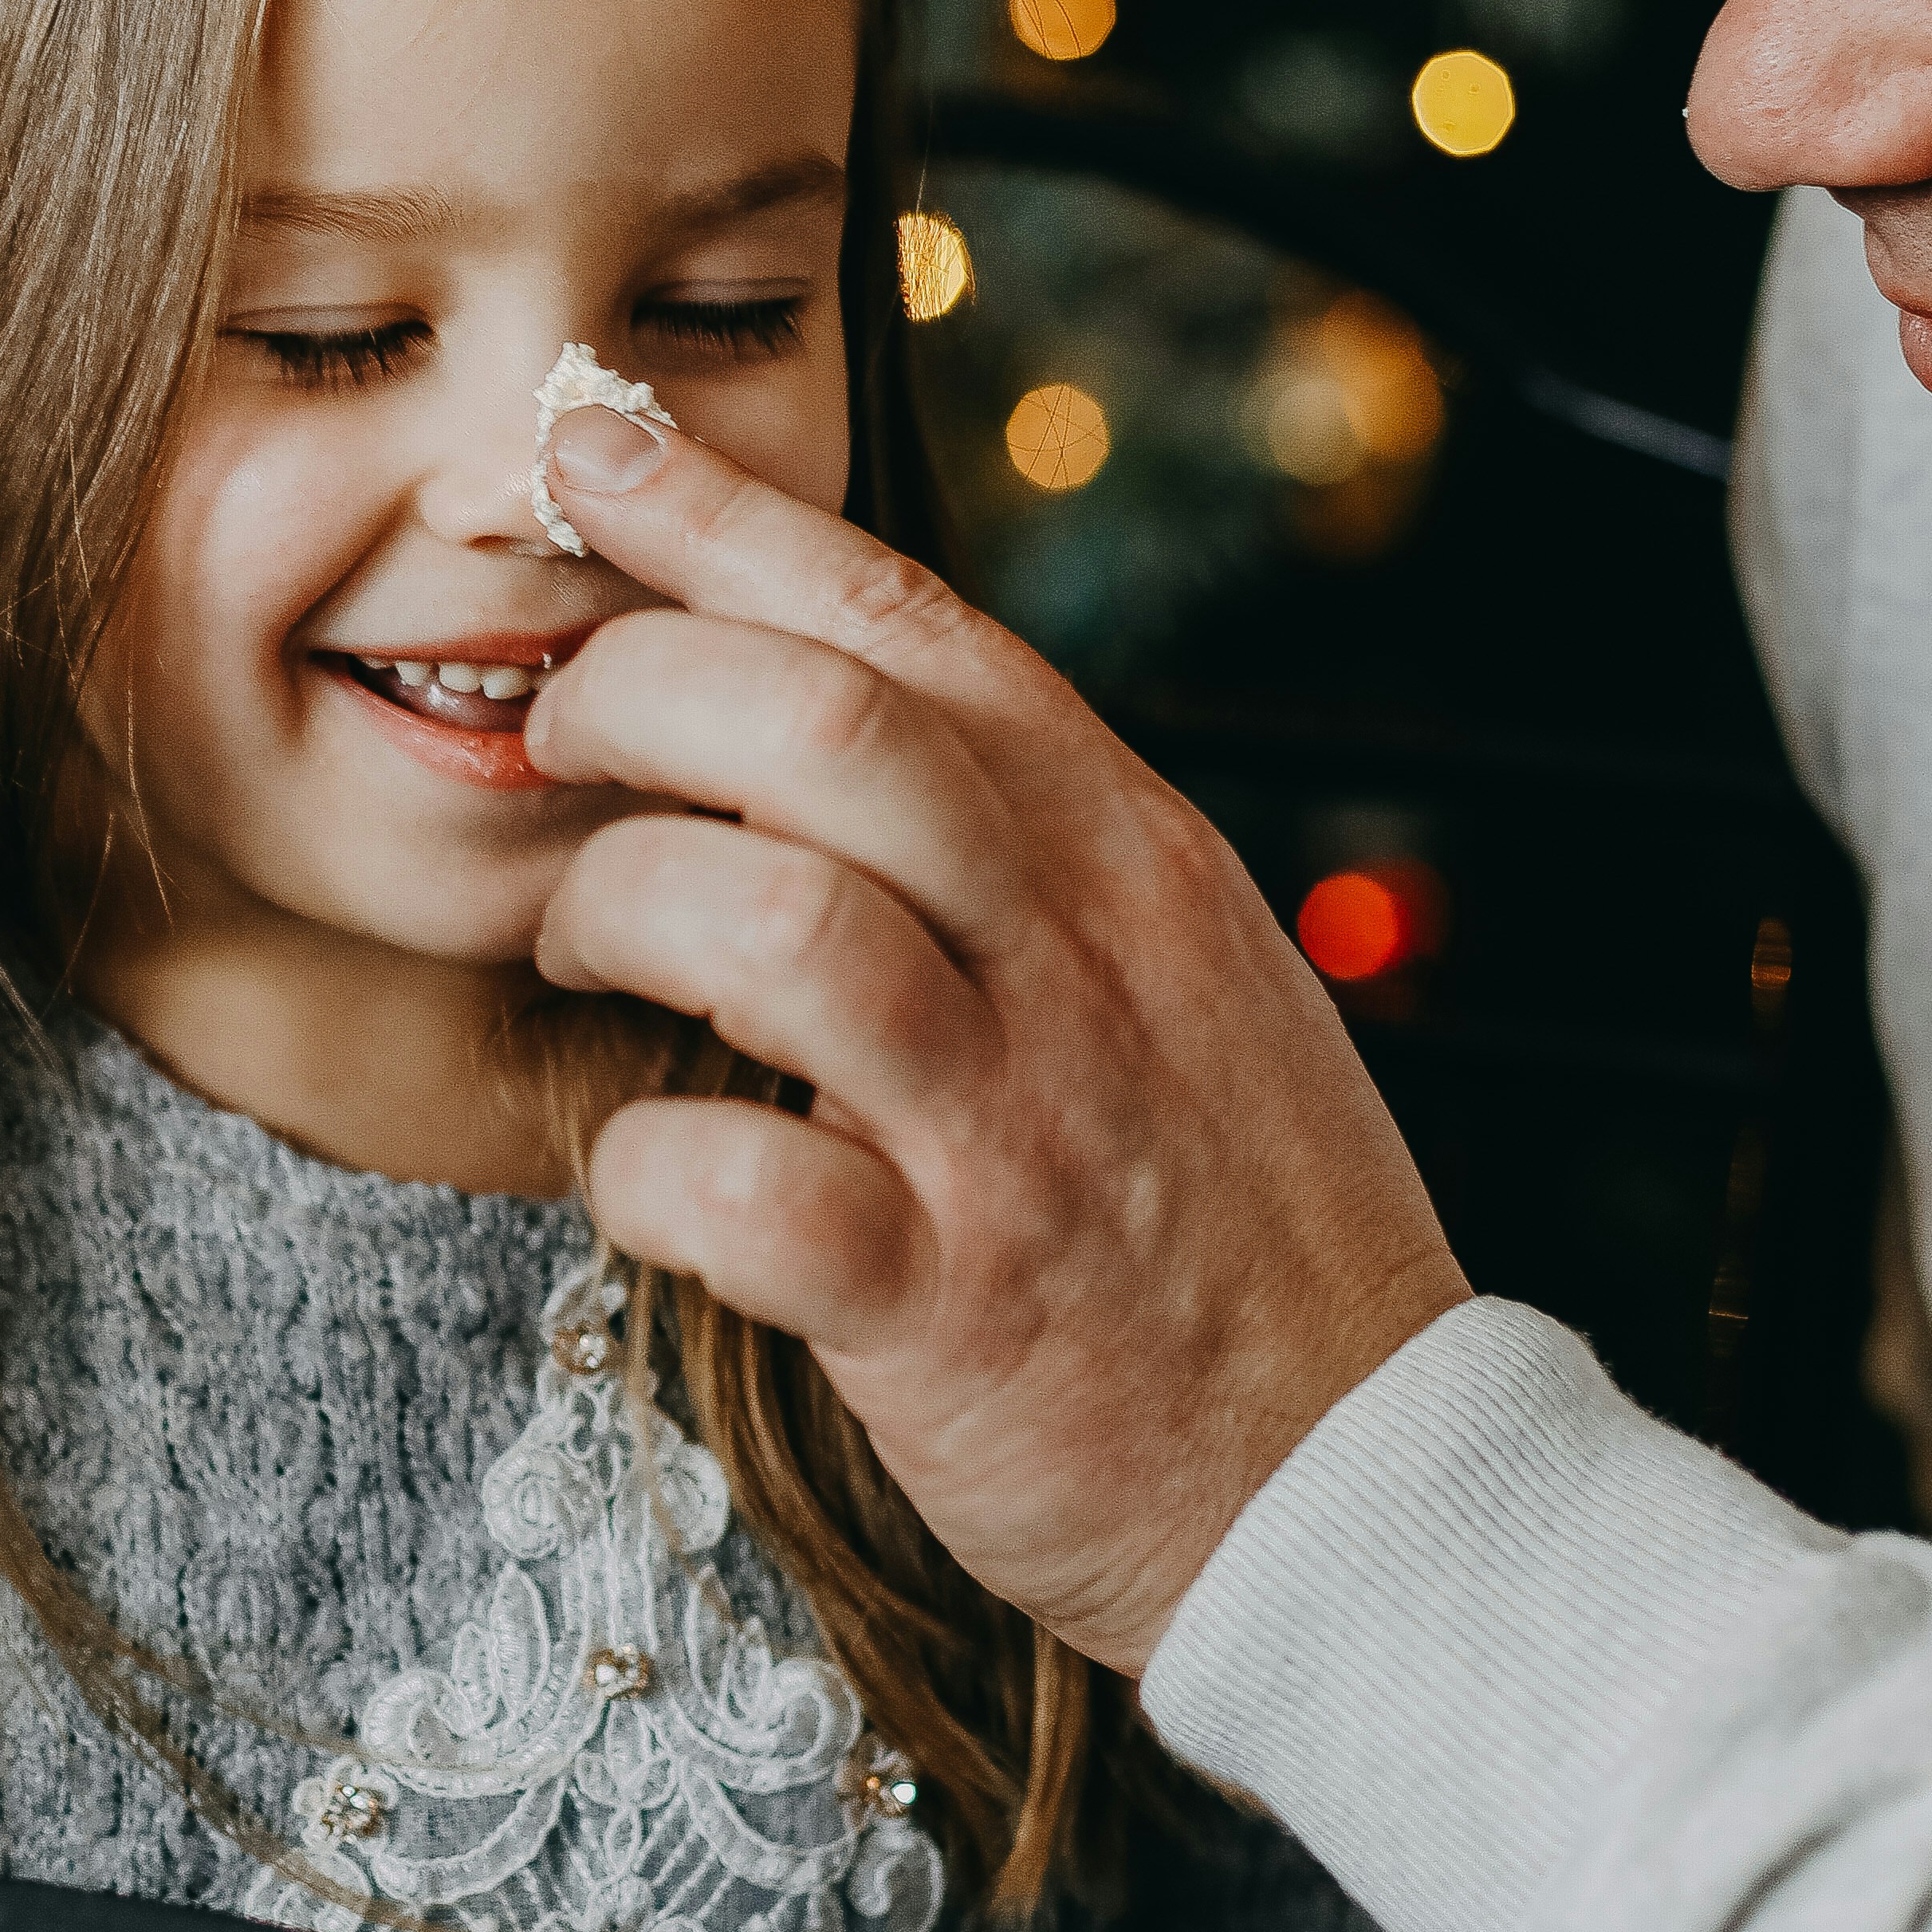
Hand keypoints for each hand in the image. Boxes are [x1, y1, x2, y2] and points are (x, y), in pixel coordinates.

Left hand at [524, 410, 1467, 1670]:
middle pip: (814, 722)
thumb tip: (824, 705)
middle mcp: (1073, 953)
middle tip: (555, 744)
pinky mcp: (947, 1305)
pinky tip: (651, 1180)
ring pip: (764, 917)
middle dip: (630, 693)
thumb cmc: (1229, 1220)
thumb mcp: (1173, 966)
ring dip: (615, 910)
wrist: (1376, 1487)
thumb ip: (1020, 836)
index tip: (582, 444)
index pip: (903, 618)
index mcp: (1119, 850)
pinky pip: (736, 1186)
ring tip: (581, 951)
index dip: (717, 515)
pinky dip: (641, 1171)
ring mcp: (1011, 1126)